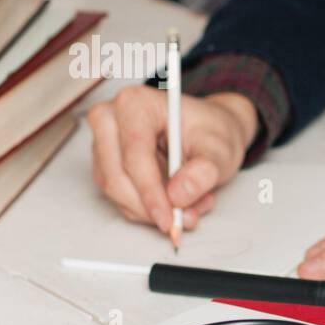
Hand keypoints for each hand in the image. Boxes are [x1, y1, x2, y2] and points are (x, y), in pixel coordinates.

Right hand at [87, 86, 256, 233]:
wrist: (209, 131)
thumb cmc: (211, 132)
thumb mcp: (220, 150)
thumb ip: (203, 172)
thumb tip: (177, 196)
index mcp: (136, 104)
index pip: (134, 155)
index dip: (151, 192)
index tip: (170, 219)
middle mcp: (111, 119)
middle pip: (116, 177)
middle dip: (150, 207)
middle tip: (182, 220)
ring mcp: (104, 143)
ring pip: (115, 192)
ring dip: (152, 209)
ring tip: (191, 204)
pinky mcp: (106, 164)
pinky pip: (120, 197)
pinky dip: (148, 208)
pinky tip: (177, 200)